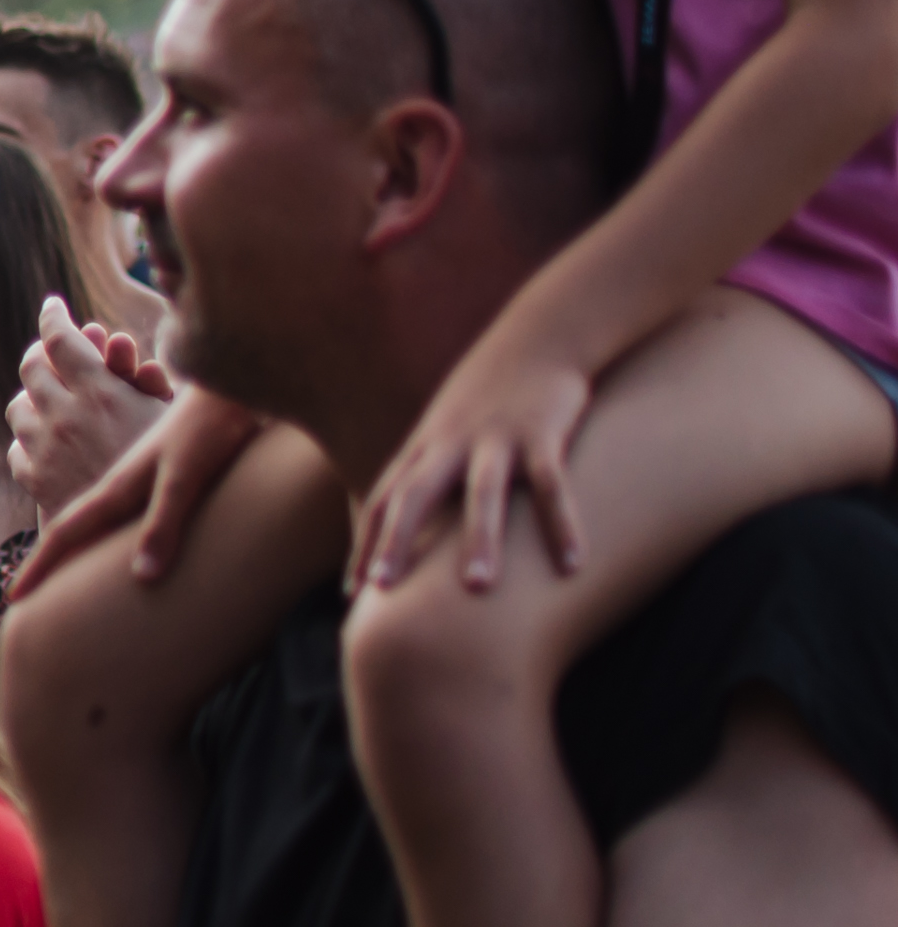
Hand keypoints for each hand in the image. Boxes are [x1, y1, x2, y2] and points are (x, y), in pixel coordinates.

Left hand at [4, 298, 175, 520]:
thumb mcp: (168, 419)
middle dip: (41, 353)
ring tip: (47, 396)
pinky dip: (29, 439)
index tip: (53, 305)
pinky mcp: (34, 478)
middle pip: (33, 367)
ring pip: (18, 405)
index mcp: (100, 393)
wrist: (142, 537)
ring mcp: (43, 447)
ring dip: (32, 396)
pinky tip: (44, 440)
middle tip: (50, 349)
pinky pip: (17, 447)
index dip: (54, 317)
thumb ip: (140, 377)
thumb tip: (116, 341)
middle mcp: (63, 416)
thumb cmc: (175, 473)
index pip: (61, 338)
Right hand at [14, 380, 263, 597]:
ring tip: (60, 570)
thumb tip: (141, 578)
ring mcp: (140, 475)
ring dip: (71, 539)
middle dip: (47, 557)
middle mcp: (121, 482)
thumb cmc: (212, 428)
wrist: (231, 383)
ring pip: (92, 512)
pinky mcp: (162, 471)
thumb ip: (163, 523)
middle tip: (25, 594)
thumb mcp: (188, 477)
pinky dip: (104, 526)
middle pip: (72, 524)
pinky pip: (118, 506)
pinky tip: (114, 535)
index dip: (41, 568)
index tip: (13, 599)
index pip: (68, 533)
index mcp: (118, 487)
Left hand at [351, 331, 591, 593]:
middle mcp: (451, 443)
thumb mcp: (444, 428)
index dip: (366, 544)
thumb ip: (425, 472)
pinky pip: (552, 484)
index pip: (382, 500)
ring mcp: (496, 438)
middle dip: (396, 540)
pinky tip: (574, 565)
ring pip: (483, 492)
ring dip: (479, 538)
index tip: (353, 592)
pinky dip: (562, 524)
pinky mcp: (543, 433)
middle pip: (415, 495)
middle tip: (383, 589)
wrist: (539, 333)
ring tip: (475, 587)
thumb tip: (405, 524)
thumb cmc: (487, 391)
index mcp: (423, 447)